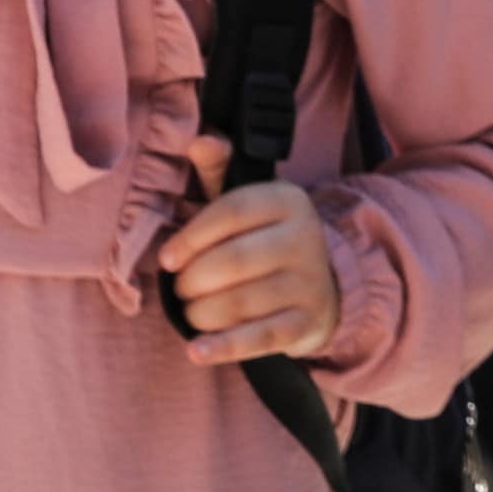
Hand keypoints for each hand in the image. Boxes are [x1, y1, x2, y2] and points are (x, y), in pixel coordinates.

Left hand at [161, 167, 342, 364]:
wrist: (324, 285)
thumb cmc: (265, 239)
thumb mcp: (247, 202)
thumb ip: (218, 171)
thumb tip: (200, 140)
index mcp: (288, 201)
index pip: (230, 212)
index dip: (190, 237)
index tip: (168, 259)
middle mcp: (304, 239)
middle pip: (231, 262)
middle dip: (192, 281)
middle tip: (183, 288)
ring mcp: (308, 283)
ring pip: (239, 302)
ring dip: (200, 312)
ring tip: (193, 311)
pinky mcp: (306, 323)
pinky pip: (259, 338)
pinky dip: (223, 347)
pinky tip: (196, 351)